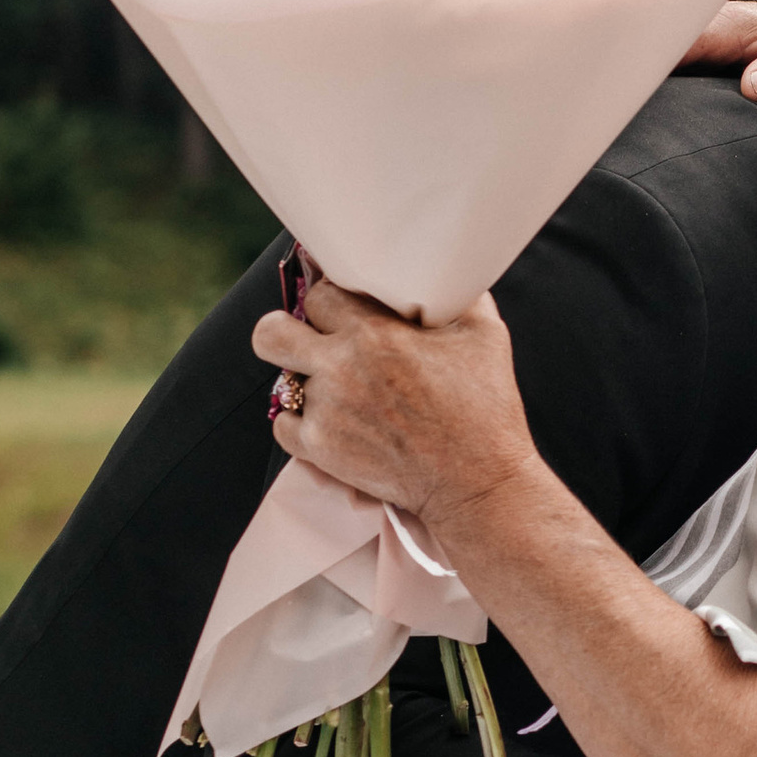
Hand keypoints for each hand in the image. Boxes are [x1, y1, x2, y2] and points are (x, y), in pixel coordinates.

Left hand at [253, 278, 534, 533]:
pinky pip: (283, 425)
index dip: (330, 299)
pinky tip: (331, 420)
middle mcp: (341, 368)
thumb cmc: (486, 407)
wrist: (477, 482)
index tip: (341, 308)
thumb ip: (459, 295)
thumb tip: (447, 274)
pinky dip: (301, 422)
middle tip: (309, 341)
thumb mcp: (486, 335)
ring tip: (337, 389)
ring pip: (282, 381)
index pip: (319, 294)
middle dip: (285, 331)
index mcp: (375, 332)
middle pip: (270, 332)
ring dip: (305, 381)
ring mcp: (326, 411)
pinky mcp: (320, 450)